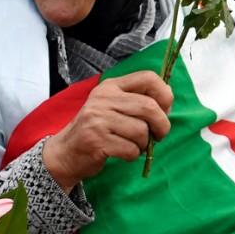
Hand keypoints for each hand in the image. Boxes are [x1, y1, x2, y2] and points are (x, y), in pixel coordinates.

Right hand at [42, 70, 172, 190]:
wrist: (66, 151)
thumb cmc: (97, 129)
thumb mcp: (112, 106)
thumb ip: (136, 100)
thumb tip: (168, 100)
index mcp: (111, 86)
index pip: (148, 78)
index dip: (165, 95)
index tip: (165, 110)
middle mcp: (103, 99)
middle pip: (149, 107)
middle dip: (162, 125)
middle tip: (159, 135)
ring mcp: (98, 119)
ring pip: (141, 130)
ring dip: (144, 144)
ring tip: (135, 145)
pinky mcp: (96, 140)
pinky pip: (131, 149)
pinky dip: (134, 155)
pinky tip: (124, 153)